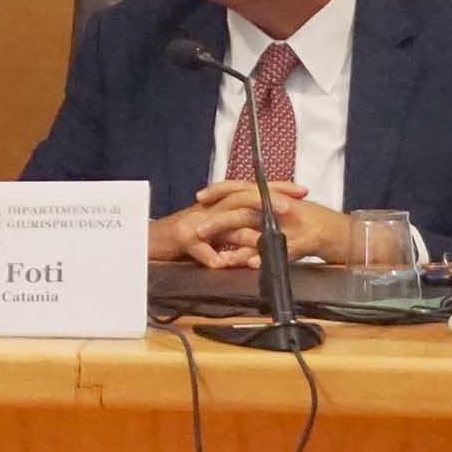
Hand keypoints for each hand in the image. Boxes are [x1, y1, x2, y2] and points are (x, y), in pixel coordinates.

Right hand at [149, 183, 279, 267]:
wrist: (149, 241)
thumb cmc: (183, 238)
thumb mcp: (216, 233)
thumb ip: (236, 233)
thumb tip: (261, 238)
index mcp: (220, 205)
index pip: (251, 191)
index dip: (277, 188)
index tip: (302, 190)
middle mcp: (209, 208)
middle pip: (241, 198)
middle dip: (268, 200)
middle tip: (291, 207)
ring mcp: (195, 223)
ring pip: (224, 222)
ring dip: (244, 232)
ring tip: (262, 240)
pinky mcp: (182, 240)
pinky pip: (200, 248)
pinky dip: (211, 256)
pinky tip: (221, 263)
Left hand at [194, 181, 351, 262]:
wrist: (349, 235)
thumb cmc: (315, 231)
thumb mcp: (282, 228)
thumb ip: (259, 232)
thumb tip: (234, 242)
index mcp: (274, 198)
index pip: (242, 187)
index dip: (220, 190)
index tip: (199, 197)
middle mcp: (282, 204)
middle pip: (245, 206)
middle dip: (219, 219)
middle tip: (197, 229)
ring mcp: (296, 221)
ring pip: (261, 227)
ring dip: (238, 241)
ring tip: (220, 254)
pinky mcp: (308, 239)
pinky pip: (284, 248)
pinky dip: (267, 256)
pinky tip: (252, 264)